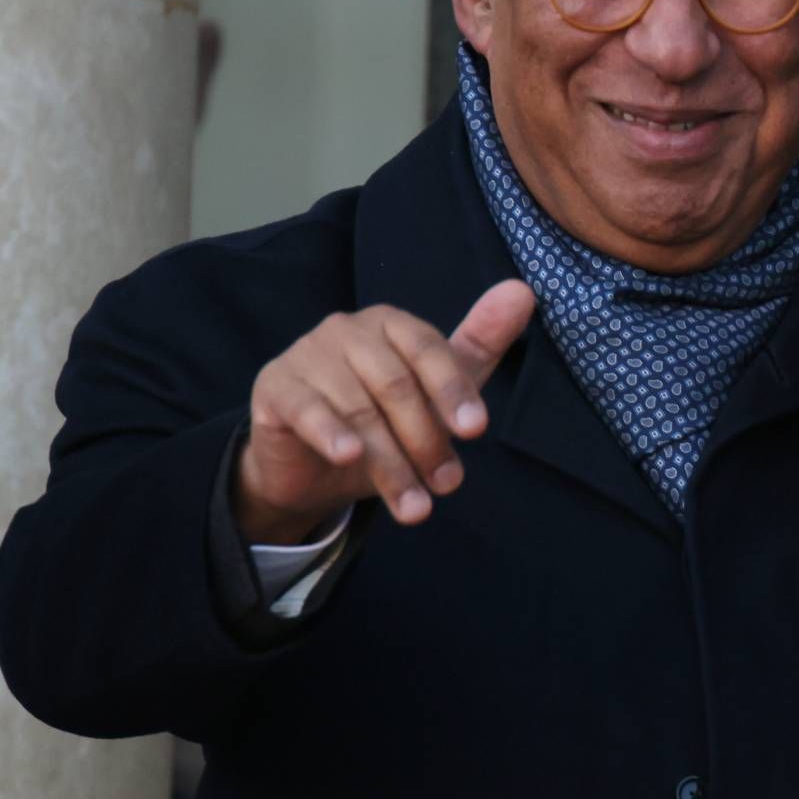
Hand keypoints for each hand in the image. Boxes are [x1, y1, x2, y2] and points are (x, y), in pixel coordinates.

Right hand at [234, 280, 536, 543]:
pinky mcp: (274, 387)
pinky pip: (307, 410)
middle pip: (395, 385)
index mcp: (390, 323)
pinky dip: (330, 434)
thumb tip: (523, 291)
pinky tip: (348, 458)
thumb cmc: (384, 421)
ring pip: (358, 410)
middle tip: (448, 485)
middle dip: (426, 440)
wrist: (312, 467)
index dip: (453, 390)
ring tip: (415, 507)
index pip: (428, 349)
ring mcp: (305, 355)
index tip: (475, 431)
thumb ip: (479, 344)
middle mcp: (346, 329)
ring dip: (390, 463)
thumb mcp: (437, 388)